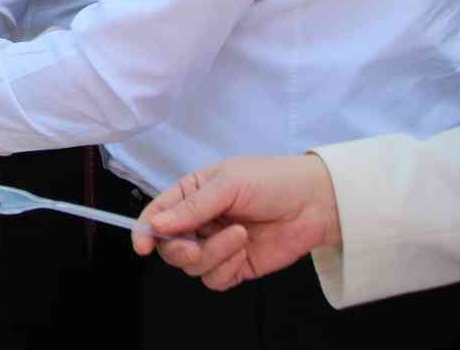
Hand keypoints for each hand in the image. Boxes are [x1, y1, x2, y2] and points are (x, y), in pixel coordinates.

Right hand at [133, 154, 342, 290]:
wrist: (316, 203)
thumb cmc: (271, 180)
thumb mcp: (228, 183)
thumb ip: (192, 207)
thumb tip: (158, 224)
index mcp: (192, 195)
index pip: (158, 214)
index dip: (145, 230)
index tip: (143, 244)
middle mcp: (200, 222)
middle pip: (170, 247)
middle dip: (179, 249)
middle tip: (195, 246)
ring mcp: (217, 246)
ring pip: (192, 266)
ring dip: (213, 254)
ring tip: (239, 236)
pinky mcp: (236, 267)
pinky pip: (214, 279)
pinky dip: (226, 267)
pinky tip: (244, 249)